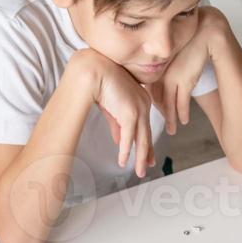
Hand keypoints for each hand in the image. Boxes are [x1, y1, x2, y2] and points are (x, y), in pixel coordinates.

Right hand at [74, 49, 155, 175]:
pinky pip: (129, 137)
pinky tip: (123, 162)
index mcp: (142, 100)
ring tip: (140, 172)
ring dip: (140, 158)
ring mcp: (139, 109)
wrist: (93, 70)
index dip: (146, 143)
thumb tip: (120, 142)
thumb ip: (117, 126)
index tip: (148, 157)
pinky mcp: (131, 113)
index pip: (145, 126)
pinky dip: (126, 151)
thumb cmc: (99, 84)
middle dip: (147, 153)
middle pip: (146, 134)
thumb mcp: (111, 108)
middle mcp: (144, 104)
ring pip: (141, 139)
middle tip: (148, 166)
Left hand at [147, 7, 227, 134]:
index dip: (157, 103)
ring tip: (172, 130)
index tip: (160, 112)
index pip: (153, 89)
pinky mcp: (184, 79)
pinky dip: (182, 113)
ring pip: (168, 103)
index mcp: (160, 64)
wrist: (206, 32)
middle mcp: (163, 71)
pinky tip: (184, 120)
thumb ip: (174, 66)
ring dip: (171, 119)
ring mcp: (173, 76)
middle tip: (166, 126)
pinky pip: (181, 101)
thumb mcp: (180, 54)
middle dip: (162, 114)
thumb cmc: (195, 41)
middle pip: (159, 98)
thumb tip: (173, 79)